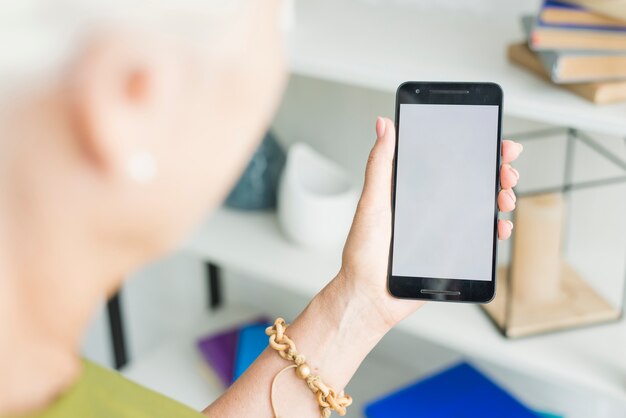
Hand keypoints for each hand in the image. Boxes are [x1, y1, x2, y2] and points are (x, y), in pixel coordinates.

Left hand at [338, 117, 522, 331]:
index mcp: (414, 190)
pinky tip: (500, 225)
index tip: (494, 140)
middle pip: (472, 182)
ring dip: (501, 197)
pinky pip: (480, 238)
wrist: (369, 295)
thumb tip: (383, 124)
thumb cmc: (364, 251)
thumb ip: (380, 164)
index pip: (449, 162)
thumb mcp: (373, 202)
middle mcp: (431, 207)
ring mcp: (443, 230)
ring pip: (481, 207)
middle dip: (495, 171)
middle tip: (506, 169)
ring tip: (505, 196)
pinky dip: (496, 229)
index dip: (475, 149)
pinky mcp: (452, 253)